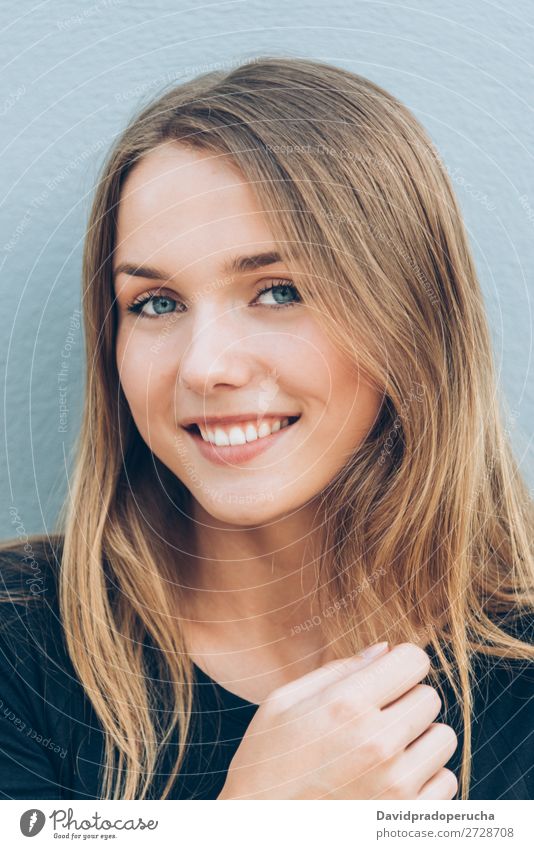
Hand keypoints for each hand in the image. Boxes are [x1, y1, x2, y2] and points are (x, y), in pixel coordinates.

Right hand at [217, 642, 457, 798]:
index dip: (401, 663)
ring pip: (443, 739)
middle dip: (406, 700)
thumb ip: (338, 670)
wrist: (257, 832)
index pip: (414, 660)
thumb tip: (384, 650)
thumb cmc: (266, 763)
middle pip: (430, 697)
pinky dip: (425, 779)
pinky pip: (446, 783)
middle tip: (376, 717)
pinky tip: (391, 780)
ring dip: (420, 739)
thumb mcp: (284, 702)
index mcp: (346, 706)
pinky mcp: (406, 821)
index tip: (387, 676)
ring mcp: (396, 787)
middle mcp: (378, 743)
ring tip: (384, 750)